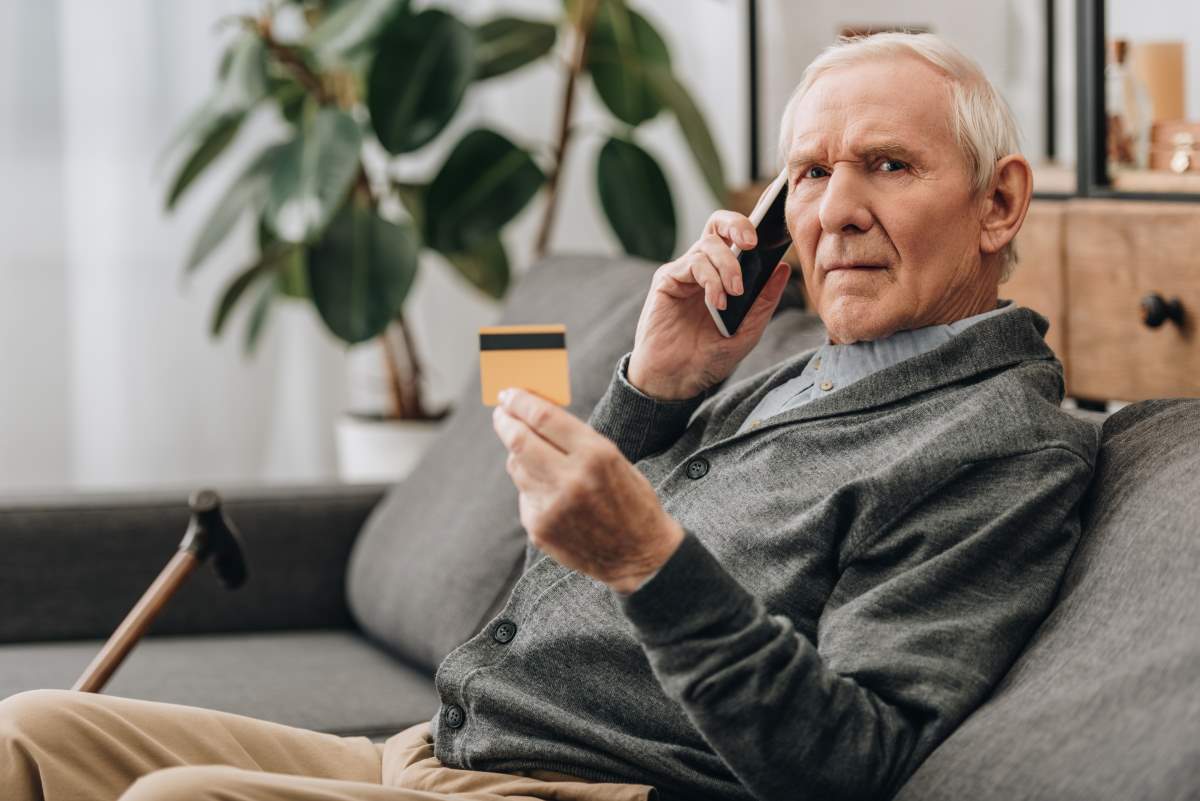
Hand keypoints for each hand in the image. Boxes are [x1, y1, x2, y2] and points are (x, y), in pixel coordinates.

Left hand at [492, 388, 683, 592]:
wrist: (640, 555)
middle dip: (505, 421)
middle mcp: (571, 479)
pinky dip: (531, 486)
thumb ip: (576, 439)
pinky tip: (552, 493)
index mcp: (596, 455)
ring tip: (532, 452)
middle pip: (519, 440)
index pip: (544, 417)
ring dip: (519, 454)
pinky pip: (525, 494)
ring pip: (517, 467)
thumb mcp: (613, 460)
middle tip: (501, 413)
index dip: (521, 401)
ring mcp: (552, 507)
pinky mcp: (540, 528)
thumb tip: (533, 416)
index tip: (509, 393)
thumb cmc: (630, 500)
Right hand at [628, 210, 791, 399]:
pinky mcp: (667, 280)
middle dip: (738, 225)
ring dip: (727, 266)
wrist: (677, 380)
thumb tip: (783, 268)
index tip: (773, 216)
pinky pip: (693, 263)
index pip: (738, 238)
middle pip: (718, 225)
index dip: (754, 222)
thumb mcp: (747, 331)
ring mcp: (684, 272)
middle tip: (752, 243)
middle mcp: (703, 268)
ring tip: (734, 294)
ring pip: (709, 244)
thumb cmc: (708, 358)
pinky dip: (710, 280)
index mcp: (724, 276)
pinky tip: (716, 302)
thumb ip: (764, 301)